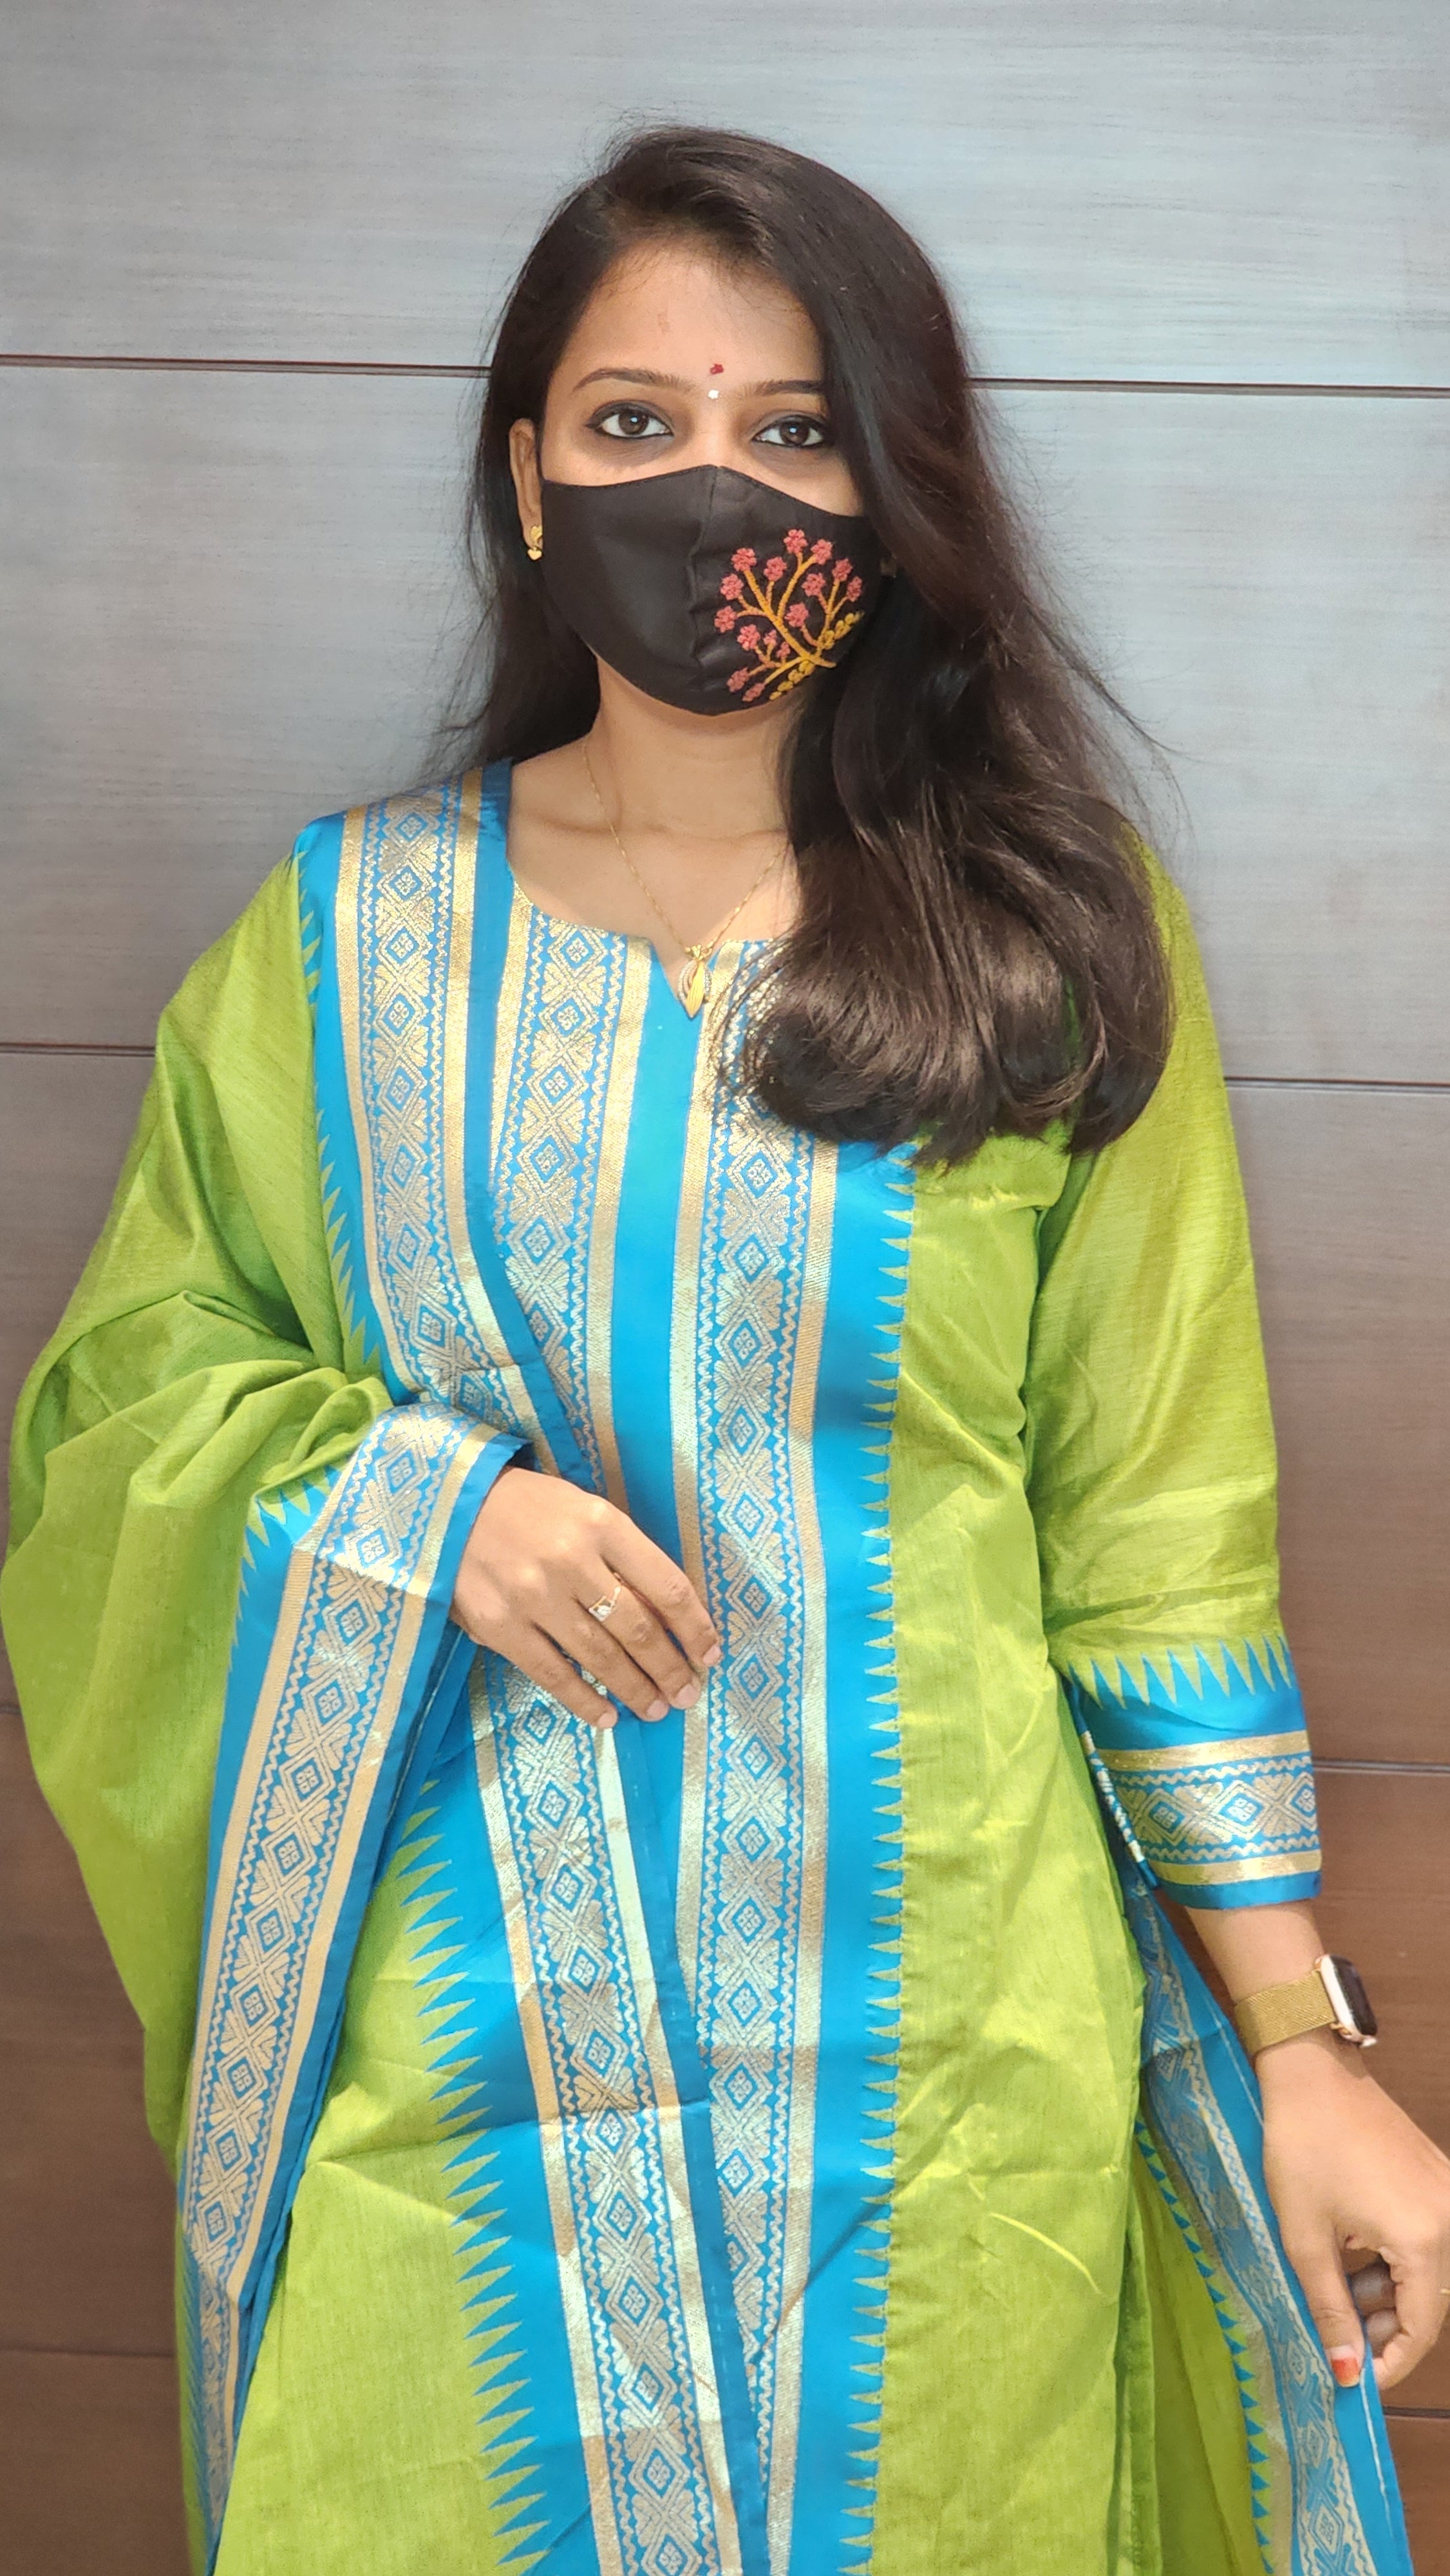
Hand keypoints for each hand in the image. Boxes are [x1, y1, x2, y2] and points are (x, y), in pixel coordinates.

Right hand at [451, 1465, 718, 1728]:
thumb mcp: (586, 1511)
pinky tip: (607, 1716)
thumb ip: (622, 1556)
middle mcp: (572, 1561)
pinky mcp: (501, 1627)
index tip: (710, 1654)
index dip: (694, 1627)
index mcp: (602, 1524)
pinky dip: (584, 1700)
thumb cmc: (530, 1507)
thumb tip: (663, 1615)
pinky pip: (553, 1674)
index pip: (666, 1586)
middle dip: (669, 1669)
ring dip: (635, 1690)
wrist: (452, 1505)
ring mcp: (534, 1598)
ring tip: (656, 1709)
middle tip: (687, 1694)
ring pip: (600, 1657)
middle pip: (638, 1629)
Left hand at [1258, 2028, 1449, 2389]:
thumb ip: (1330, 2310)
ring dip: (1389, 2293)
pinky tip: (1353, 2256)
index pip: (1420, 2328)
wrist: (1309, 2070)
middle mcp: (1449, 2216)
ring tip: (1338, 2292)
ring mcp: (1447, 2193)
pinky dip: (1395, 2259)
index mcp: (1422, 2238)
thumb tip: (1347, 2372)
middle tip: (1341, 2337)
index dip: (1390, 2362)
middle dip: (1388, 2328)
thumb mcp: (1305, 2238)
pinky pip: (1426, 2237)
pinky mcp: (1436, 2176)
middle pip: (1430, 2301)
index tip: (1356, 2380)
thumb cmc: (1300, 2147)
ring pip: (1428, 2271)